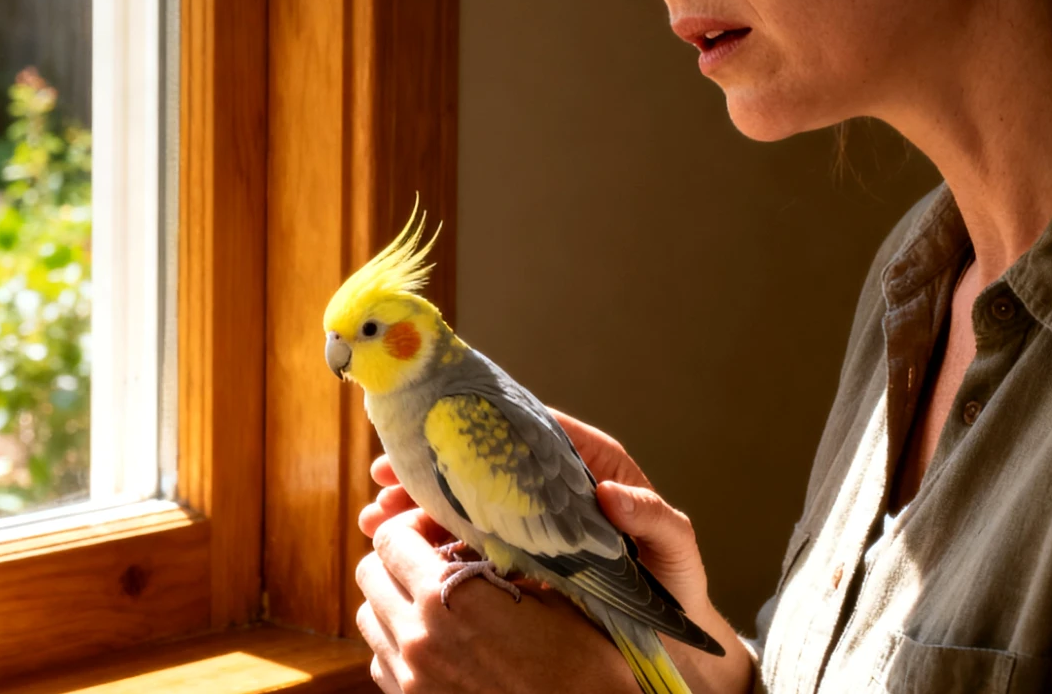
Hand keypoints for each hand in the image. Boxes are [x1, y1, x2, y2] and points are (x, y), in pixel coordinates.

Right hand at [354, 409, 756, 693]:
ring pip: (461, 502)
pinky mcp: (514, 556)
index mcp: (581, 461)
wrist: (669, 624)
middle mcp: (545, 481)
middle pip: (473, 461)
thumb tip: (609, 494)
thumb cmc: (673, 574)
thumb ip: (650, 515)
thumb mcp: (672, 542)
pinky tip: (401, 550)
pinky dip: (430, 545)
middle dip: (424, 469)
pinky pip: (465, 544)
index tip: (426, 433)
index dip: (467, 427)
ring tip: (377, 519)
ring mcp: (525, 519)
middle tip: (382, 481)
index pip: (514, 426)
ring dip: (416, 508)